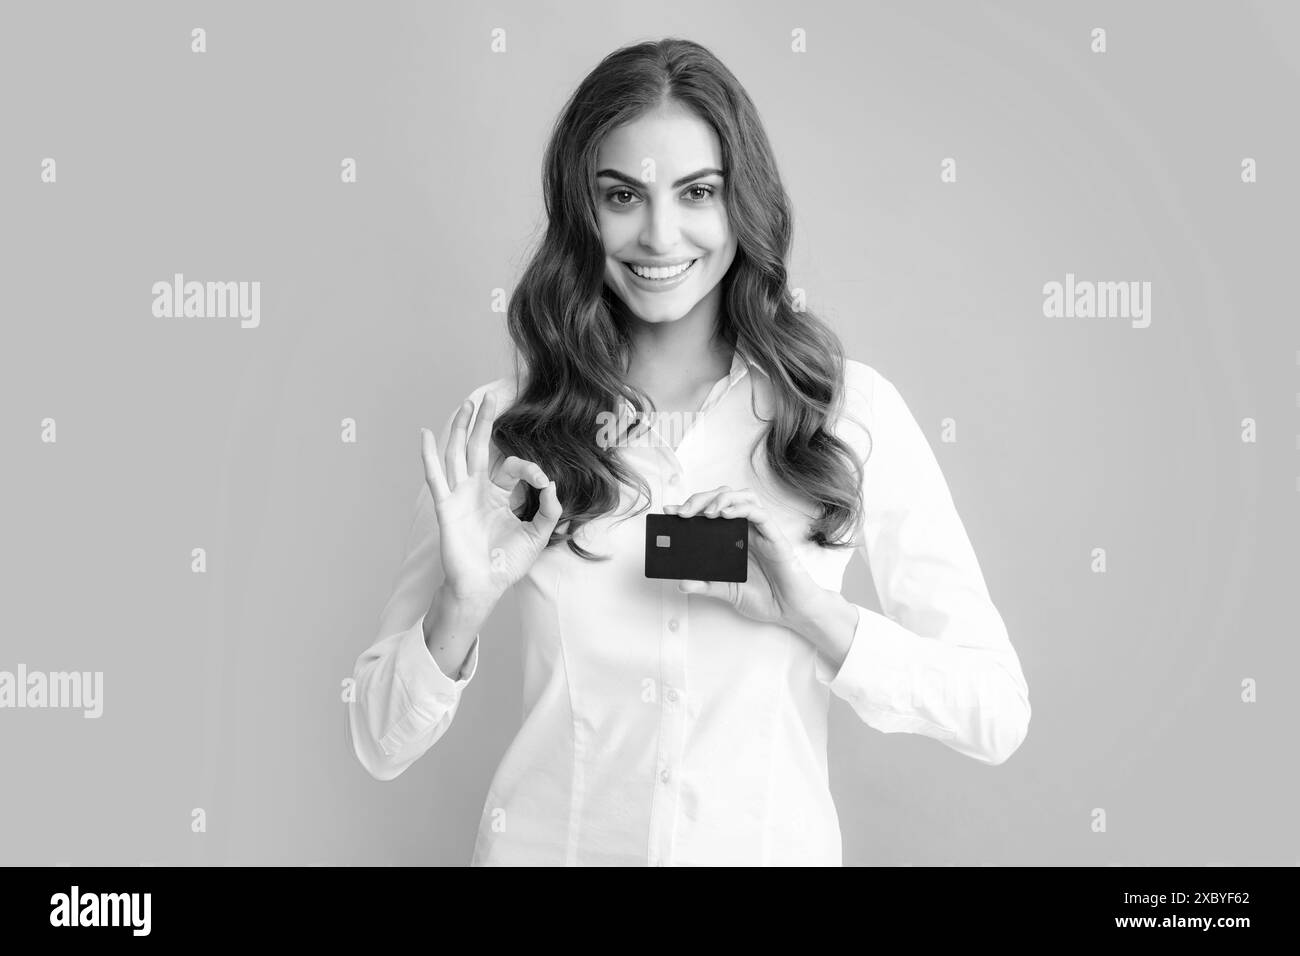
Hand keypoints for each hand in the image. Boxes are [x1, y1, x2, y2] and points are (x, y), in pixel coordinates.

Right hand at [421, 391, 562, 608]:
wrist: (484, 586)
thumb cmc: (506, 563)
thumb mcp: (538, 534)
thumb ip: (549, 509)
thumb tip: (551, 484)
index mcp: (498, 495)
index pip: (511, 467)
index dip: (528, 467)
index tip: (541, 481)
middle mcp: (477, 491)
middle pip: (479, 448)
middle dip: (484, 422)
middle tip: (489, 396)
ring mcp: (460, 496)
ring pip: (458, 454)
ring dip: (461, 429)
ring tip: (465, 404)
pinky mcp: (447, 507)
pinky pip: (436, 477)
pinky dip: (429, 455)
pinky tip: (425, 435)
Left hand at [665, 486, 826, 628]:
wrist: (791, 610)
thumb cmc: (765, 598)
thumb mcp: (728, 592)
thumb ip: (707, 585)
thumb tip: (681, 583)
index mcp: (732, 538)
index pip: (709, 513)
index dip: (689, 508)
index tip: (668, 512)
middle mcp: (745, 529)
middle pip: (723, 498)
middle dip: (701, 499)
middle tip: (684, 512)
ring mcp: (760, 530)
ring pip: (742, 497)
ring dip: (722, 498)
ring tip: (707, 512)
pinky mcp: (774, 536)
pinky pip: (759, 513)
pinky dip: (741, 508)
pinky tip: (727, 514)